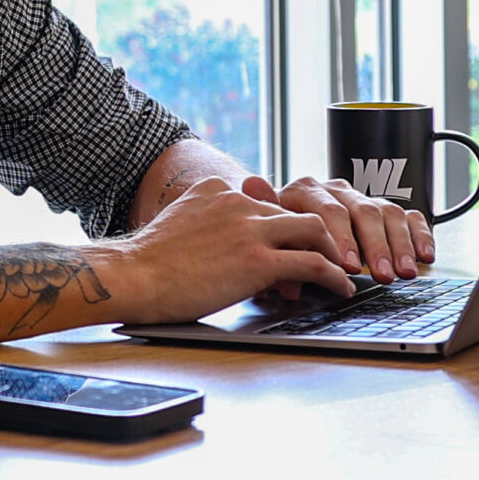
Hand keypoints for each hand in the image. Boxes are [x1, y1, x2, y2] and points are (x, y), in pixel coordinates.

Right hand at [96, 176, 358, 324]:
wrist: (132, 276)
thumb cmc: (147, 263)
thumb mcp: (180, 224)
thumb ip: (207, 223)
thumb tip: (222, 246)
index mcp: (218, 190)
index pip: (268, 203)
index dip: (287, 227)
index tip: (298, 244)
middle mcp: (239, 200)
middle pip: (298, 210)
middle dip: (321, 234)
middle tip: (336, 254)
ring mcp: (251, 228)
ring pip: (315, 230)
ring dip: (336, 252)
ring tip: (346, 270)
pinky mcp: (259, 259)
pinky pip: (313, 263)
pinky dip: (334, 276)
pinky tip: (341, 288)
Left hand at [244, 174, 433, 288]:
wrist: (282, 222)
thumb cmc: (277, 236)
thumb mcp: (268, 241)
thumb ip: (277, 253)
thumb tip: (285, 275)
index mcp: (304, 191)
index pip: (329, 211)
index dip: (341, 240)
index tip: (349, 267)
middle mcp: (336, 191)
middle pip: (363, 211)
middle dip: (375, 246)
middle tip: (382, 275)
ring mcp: (361, 199)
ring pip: (388, 213)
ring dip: (399, 245)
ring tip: (405, 273)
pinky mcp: (383, 211)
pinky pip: (408, 217)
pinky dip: (420, 235)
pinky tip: (425, 255)